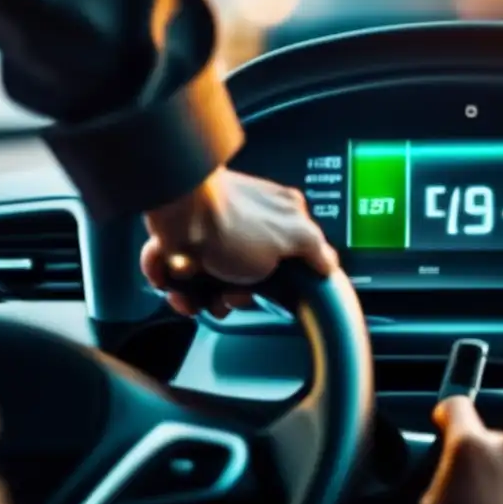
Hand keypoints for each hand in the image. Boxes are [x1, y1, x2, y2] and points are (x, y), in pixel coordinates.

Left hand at [140, 168, 339, 316]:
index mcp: (280, 219)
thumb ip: (316, 250)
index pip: (287, 263)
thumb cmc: (233, 218)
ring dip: (200, 295)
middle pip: (246, 279)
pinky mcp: (181, 241)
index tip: (266, 293)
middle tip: (228, 293)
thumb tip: (329, 263)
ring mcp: (212, 234)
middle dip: (234, 295)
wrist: (179, 207)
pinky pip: (178, 273)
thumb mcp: (295, 237)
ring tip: (194, 290)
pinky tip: (176, 280)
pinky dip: (173, 281)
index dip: (277, 287)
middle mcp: (246, 225)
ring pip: (210, 282)